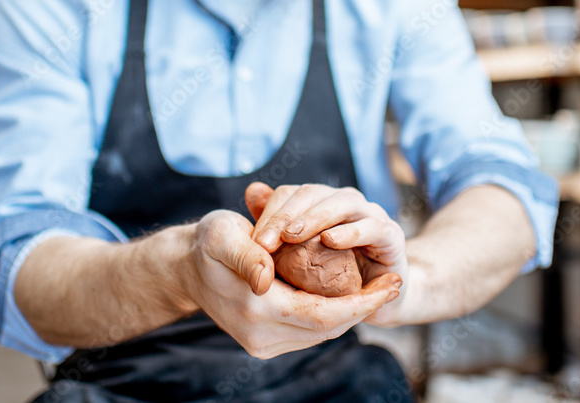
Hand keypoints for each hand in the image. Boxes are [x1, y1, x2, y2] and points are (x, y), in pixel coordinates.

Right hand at [178, 209, 402, 357]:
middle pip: (329, 330)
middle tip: (394, 283)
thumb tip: (265, 279)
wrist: (185, 269)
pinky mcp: (266, 343)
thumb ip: (244, 254)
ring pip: (323, 334)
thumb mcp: (221, 235)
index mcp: (255, 310)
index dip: (361, 303)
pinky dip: (334, 316)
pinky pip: (311, 332)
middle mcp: (261, 337)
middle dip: (365, 309)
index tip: (391, 282)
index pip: (323, 315)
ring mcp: (263, 344)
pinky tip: (351, 296)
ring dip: (353, 314)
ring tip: (380, 289)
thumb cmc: (207, 243)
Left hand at [245, 182, 409, 326]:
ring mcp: (371, 214)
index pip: (292, 194)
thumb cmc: (334, 277)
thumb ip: (278, 223)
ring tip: (292, 235)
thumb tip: (252, 191)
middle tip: (265, 241)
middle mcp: (346, 201)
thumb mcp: (299, 254)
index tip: (252, 240)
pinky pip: (371, 227)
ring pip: (342, 203)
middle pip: (313, 193)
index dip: (271, 212)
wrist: (377, 300)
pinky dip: (350, 232)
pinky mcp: (391, 234)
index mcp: (322, 201)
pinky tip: (329, 241)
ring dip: (315, 218)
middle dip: (287, 215)